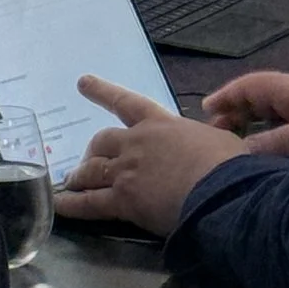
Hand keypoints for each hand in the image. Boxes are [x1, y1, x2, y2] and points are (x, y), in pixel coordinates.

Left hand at [55, 78, 246, 237]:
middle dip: (92, 150)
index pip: (126, 103)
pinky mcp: (123, 200)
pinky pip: (89, 203)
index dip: (103, 92)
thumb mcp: (220, 140)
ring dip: (79, 176)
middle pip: (102, 141)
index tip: (82, 82)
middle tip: (87, 160)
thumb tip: (212, 144)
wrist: (221, 190)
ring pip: (92, 170)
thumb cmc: (228, 165)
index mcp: (161, 124)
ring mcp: (126, 171)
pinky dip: (72, 205)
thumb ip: (206, 140)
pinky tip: (60, 205)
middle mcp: (137, 142)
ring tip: (71, 183)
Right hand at [202, 69, 288, 158]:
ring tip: (239, 144)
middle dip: (237, 112)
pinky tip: (275, 150)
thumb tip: (239, 152)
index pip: (251, 86)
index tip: (204, 109)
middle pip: (261, 97)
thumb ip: (274, 145)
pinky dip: (274, 131)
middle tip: (216, 135)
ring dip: (255, 123)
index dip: (226, 96)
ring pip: (277, 110)